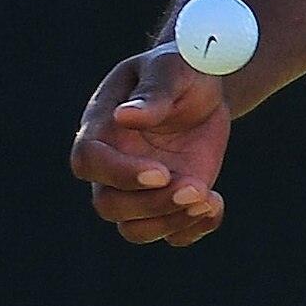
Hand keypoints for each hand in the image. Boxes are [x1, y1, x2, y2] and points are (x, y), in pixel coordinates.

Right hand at [73, 45, 234, 242]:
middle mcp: (113, 166)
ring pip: (134, 229)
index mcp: (101, 127)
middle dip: (152, 204)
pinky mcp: (166, 204)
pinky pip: (170, 235)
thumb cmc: (180, 69)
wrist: (204, 88)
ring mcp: (138, 190)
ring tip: (208, 198)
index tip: (160, 172)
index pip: (89, 161)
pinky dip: (194, 229)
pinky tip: (216, 203)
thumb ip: (153, 92)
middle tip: (196, 187)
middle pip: (109, 205)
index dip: (120, 173)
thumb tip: (125, 117)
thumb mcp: (173, 69)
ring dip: (171, 222)